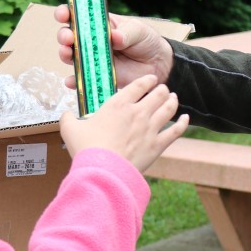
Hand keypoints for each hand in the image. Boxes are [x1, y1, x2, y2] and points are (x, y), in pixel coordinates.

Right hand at [55, 4, 174, 89]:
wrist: (156, 63)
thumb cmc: (145, 40)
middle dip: (64, 35)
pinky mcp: (96, 75)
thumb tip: (115, 37)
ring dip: (65, 54)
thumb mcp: (138, 31)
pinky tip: (72, 81)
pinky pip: (81, 79)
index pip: (77, 15)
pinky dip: (74, 80)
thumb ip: (126, 33)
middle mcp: (90, 40)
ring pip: (70, 56)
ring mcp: (91, 58)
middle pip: (68, 36)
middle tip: (69, 38)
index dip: (66, 13)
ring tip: (68, 54)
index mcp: (98, 23)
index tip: (64, 14)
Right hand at [58, 74, 188, 172]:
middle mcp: (138, 113)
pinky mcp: (158, 145)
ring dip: (172, 101)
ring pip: (168, 108)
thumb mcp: (70, 130)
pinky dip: (182, 123)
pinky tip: (185, 119)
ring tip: (174, 98)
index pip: (138, 85)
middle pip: (158, 94)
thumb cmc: (87, 149)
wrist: (103, 172)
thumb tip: (65, 115)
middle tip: (163, 89)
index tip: (151, 79)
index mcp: (118, 105)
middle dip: (162, 89)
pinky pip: (176, 131)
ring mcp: (150, 128)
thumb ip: (68, 119)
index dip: (147, 80)